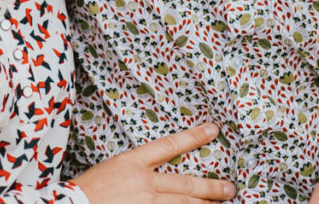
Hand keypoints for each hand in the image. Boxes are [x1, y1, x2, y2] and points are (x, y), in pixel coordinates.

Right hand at [73, 122, 234, 203]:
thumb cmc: (88, 188)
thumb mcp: (113, 168)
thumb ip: (138, 169)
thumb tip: (158, 172)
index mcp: (133, 162)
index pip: (170, 145)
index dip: (194, 137)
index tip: (214, 130)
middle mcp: (143, 183)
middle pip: (184, 184)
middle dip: (210, 187)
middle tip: (230, 188)